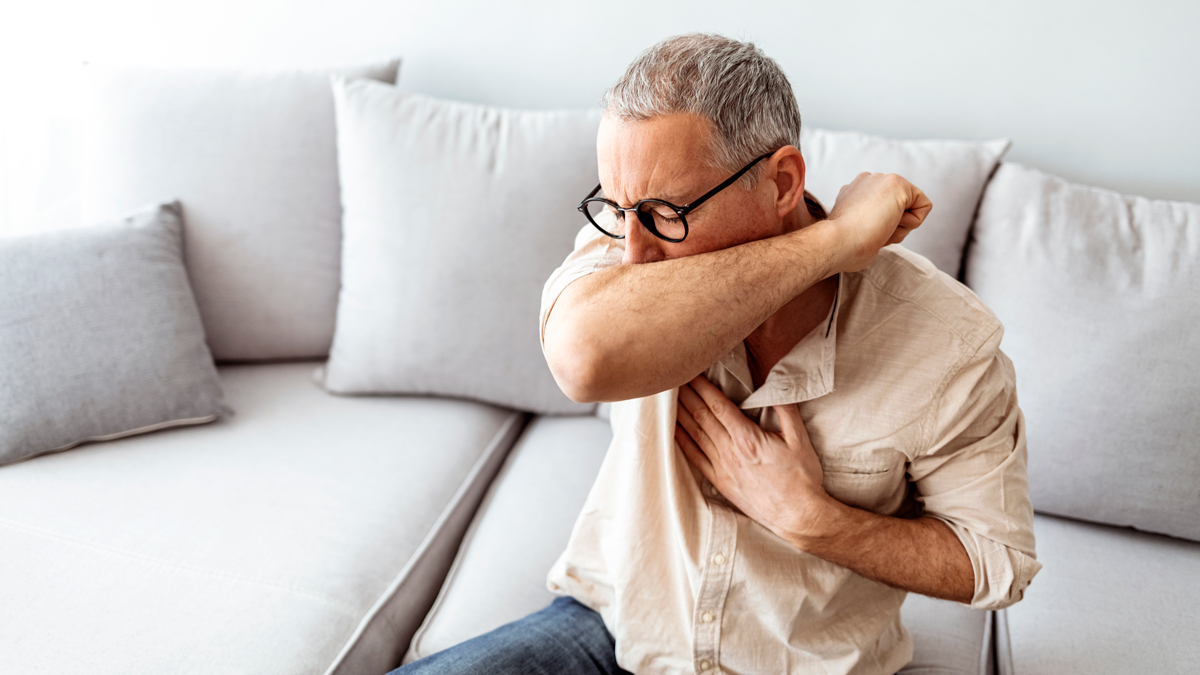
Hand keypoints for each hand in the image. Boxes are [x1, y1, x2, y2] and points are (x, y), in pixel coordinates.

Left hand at [675, 374, 837, 543]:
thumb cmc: (803, 478)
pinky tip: (672, 431)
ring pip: (694, 435)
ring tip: (668, 398)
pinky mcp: (720, 482)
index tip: (692, 372)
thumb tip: (777, 385)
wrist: (799, 517)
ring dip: (680, 414)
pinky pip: (694, 458)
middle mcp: (730, 452)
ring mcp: (722, 468)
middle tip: (674, 377)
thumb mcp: (801, 440)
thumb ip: (786, 411)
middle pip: (701, 416)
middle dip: (686, 394)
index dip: (702, 387)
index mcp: (748, 439)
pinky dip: (682, 442)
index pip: (718, 406)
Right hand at [823, 172, 932, 272]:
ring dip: (899, 226)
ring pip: (909, 208)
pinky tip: (890, 223)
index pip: (883, 210)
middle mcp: (866, 181)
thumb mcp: (853, 232)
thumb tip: (883, 231)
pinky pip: (923, 206)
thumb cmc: (844, 248)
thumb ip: (867, 225)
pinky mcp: (898, 183)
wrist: (838, 243)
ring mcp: (881, 179)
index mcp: (853, 193)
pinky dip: (913, 222)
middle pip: (898, 208)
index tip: (863, 234)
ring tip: (877, 229)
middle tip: (871, 233)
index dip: (880, 228)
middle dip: (891, 226)